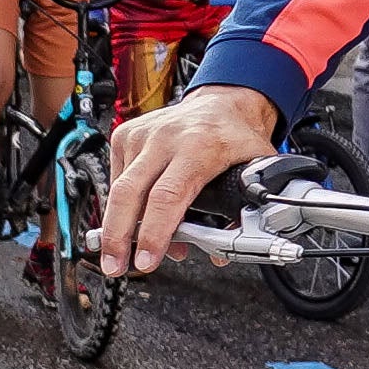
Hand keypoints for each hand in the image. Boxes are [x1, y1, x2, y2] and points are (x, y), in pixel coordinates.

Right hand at [106, 85, 281, 273]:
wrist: (221, 102)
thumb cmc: (234, 135)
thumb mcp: (253, 170)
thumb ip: (244, 212)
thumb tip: (222, 251)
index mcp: (198, 146)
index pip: (167, 196)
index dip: (155, 233)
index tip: (147, 260)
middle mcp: (165, 138)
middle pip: (128, 194)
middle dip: (118, 237)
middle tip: (115, 266)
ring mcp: (142, 135)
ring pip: (118, 190)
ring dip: (120, 227)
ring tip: (126, 252)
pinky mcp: (125, 135)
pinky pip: (115, 180)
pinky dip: (123, 206)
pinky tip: (135, 218)